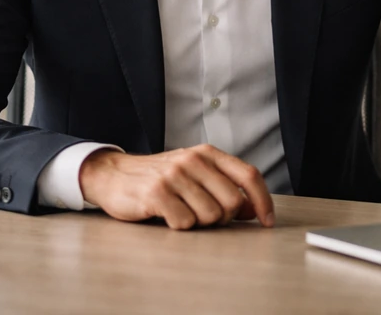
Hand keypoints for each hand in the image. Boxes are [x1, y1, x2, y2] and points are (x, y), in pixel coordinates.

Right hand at [78, 144, 274, 229]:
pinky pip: (185, 223)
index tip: (267, 221)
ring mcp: (174, 175)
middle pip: (232, 201)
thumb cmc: (159, 178)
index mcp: (207, 153)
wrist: (113, 175)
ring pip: (210, 216)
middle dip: (223, 217)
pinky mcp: (156, 193)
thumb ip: (222, 187)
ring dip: (199, 223)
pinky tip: (166, 215)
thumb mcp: (193, 174)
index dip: (263, 201)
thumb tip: (251, 210)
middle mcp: (193, 160)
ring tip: (181, 211)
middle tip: (203, 215)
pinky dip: (179, 226)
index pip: (249, 175)